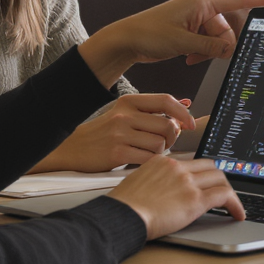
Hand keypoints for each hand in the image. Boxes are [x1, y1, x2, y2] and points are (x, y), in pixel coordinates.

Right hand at [40, 94, 197, 172]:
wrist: (73, 148)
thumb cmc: (103, 132)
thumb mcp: (125, 114)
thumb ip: (152, 110)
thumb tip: (185, 105)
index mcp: (129, 102)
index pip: (165, 101)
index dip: (182, 113)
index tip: (190, 123)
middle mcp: (125, 115)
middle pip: (167, 126)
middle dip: (172, 138)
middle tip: (165, 143)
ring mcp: (120, 134)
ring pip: (160, 144)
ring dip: (159, 152)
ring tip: (147, 153)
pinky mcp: (117, 153)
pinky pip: (148, 159)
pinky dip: (149, 162)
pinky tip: (140, 161)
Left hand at [79, 0, 263, 86]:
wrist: (128, 39)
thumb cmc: (149, 34)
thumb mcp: (183, 43)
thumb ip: (211, 46)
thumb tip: (231, 50)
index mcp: (203, 1)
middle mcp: (203, 6)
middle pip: (229, 27)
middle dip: (221, 44)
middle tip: (203, 54)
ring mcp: (198, 18)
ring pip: (219, 39)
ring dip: (209, 51)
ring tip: (191, 56)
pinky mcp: (193, 29)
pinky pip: (209, 42)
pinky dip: (203, 52)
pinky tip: (189, 59)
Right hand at [107, 155, 244, 239]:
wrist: (123, 214)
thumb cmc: (125, 204)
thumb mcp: (138, 181)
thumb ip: (155, 180)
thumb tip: (163, 189)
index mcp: (163, 161)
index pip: (192, 161)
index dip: (203, 171)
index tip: (208, 178)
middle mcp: (177, 167)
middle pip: (209, 166)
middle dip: (218, 178)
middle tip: (222, 189)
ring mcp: (188, 182)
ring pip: (220, 178)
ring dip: (228, 190)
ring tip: (231, 203)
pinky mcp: (195, 199)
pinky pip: (224, 196)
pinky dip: (235, 204)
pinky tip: (237, 213)